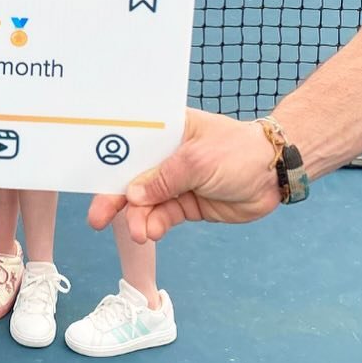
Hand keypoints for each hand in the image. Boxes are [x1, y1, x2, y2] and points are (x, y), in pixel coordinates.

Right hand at [88, 109, 280, 241]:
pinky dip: (154, 225)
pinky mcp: (185, 204)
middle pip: (131, 176)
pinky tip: (151, 232)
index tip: (87, 176)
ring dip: (138, 218)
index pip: (129, 142)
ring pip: (145, 202)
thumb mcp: (198, 160)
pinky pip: (162, 215)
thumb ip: (164, 178)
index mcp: (165, 130)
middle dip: (115, 198)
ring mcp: (174, 181)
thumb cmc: (237, 152)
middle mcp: (165, 155)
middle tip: (97, 219)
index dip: (107, 159)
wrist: (273, 175)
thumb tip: (132, 195)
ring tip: (139, 233)